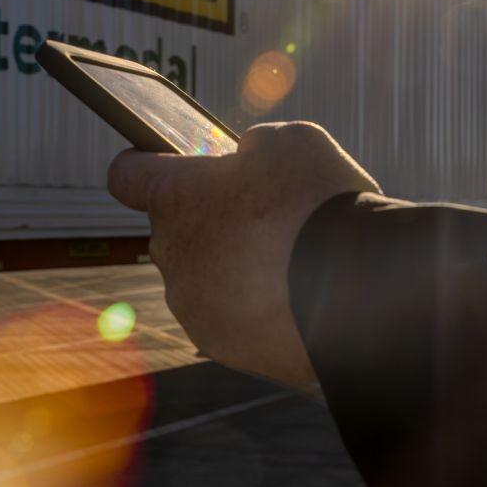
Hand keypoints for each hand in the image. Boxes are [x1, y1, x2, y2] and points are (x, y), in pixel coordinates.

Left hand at [107, 122, 379, 385]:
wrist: (359, 293)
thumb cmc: (320, 205)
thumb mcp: (292, 142)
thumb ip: (255, 146)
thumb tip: (248, 159)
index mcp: (173, 197)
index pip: (127, 175)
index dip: (144, 165)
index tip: (165, 165)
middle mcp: (169, 253)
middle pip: (176, 228)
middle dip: (209, 218)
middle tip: (263, 215)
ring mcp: (191, 305)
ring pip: (202, 276)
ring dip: (231, 267)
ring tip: (288, 261)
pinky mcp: (219, 345)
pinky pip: (228, 317)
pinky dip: (252, 307)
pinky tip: (293, 297)